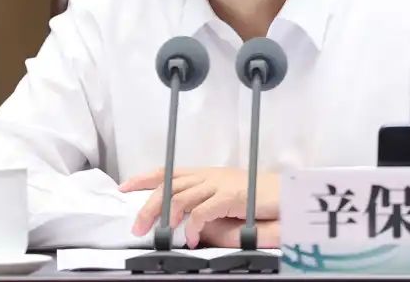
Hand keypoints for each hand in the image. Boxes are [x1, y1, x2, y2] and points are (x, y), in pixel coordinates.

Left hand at [120, 167, 279, 247]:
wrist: (285, 193)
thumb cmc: (258, 196)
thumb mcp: (225, 195)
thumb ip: (205, 202)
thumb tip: (185, 219)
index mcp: (206, 173)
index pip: (169, 171)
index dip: (145, 178)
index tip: (125, 187)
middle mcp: (209, 175)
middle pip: (169, 186)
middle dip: (148, 205)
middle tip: (137, 226)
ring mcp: (220, 184)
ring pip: (180, 197)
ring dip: (166, 218)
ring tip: (159, 235)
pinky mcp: (231, 196)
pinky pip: (203, 211)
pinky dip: (194, 226)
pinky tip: (193, 238)